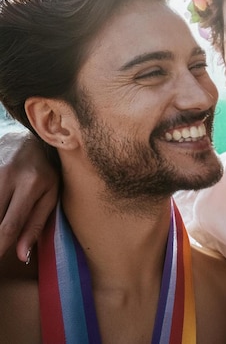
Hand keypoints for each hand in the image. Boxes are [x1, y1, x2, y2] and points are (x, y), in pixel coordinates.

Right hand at [0, 131, 58, 261]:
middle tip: (2, 249)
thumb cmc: (43, 172)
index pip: (9, 225)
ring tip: (5, 223)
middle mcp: (8, 176)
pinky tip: (2, 208)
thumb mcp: (50, 195)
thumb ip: (36, 225)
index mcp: (32, 184)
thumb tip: (22, 255)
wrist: (24, 139)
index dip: (0, 247)